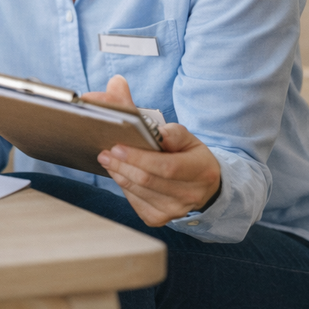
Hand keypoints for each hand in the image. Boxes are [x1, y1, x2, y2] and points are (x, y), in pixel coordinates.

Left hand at [85, 76, 221, 225]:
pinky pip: (135, 202)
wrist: (204, 186)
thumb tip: (120, 90)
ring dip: (118, 174)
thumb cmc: (189, 155)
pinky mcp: (160, 219)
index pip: (166, 167)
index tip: (117, 146)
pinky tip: (120, 173)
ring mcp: (175, 211)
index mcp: (201, 170)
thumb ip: (157, 120)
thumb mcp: (182, 135)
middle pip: (147, 181)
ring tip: (107, 158)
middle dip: (121, 165)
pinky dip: (124, 186)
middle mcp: (190, 194)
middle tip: (104, 151)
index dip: (138, 158)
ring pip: (138, 192)